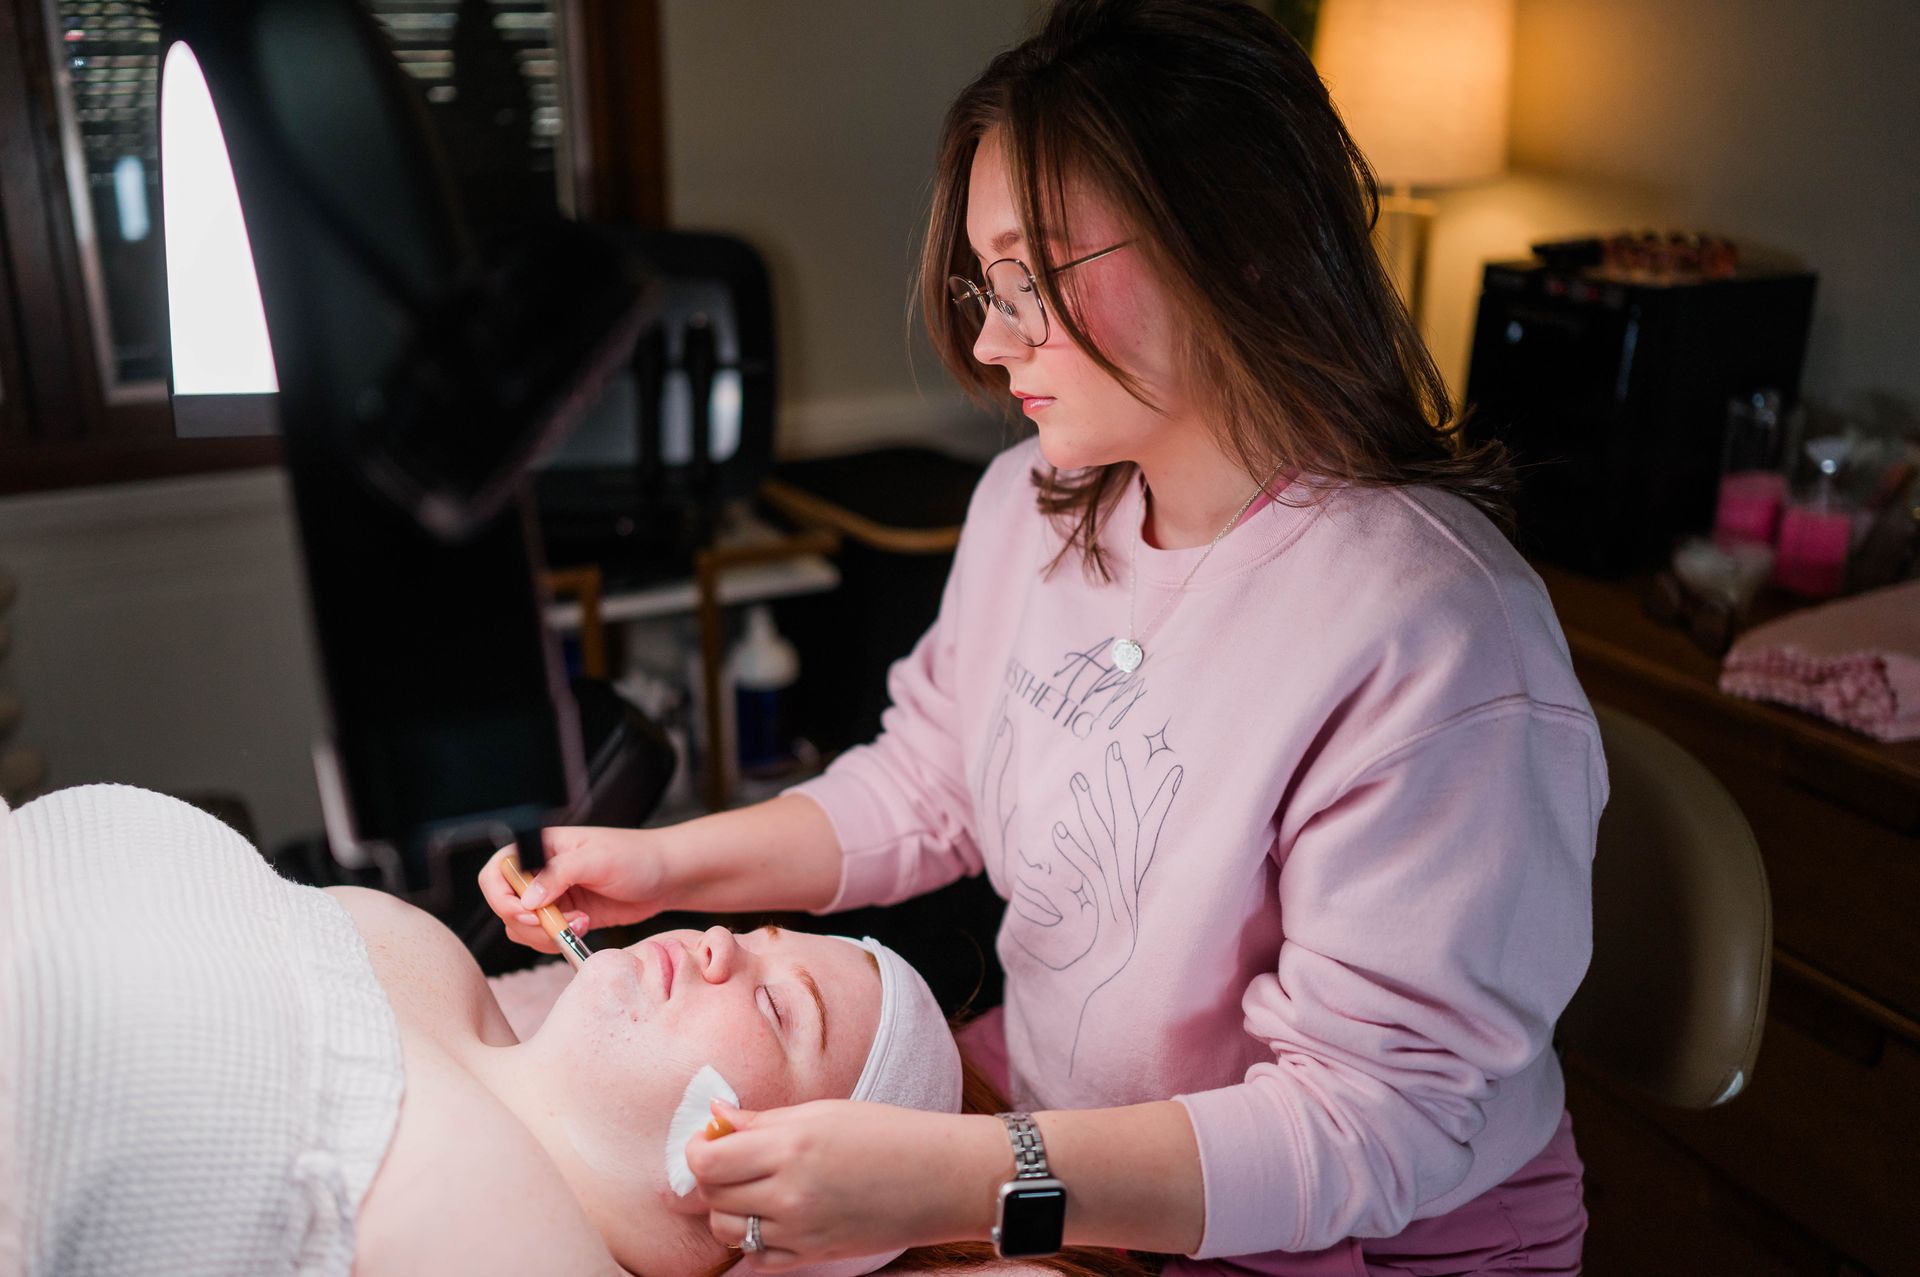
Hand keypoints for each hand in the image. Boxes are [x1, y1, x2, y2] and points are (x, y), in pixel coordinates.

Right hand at [476, 826, 672, 952]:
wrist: (666, 877)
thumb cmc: (636, 856)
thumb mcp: (598, 860)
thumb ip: (559, 875)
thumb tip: (527, 900)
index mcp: (541, 847)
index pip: (498, 871)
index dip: (502, 896)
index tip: (528, 911)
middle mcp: (540, 872)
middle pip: (505, 904)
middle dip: (528, 921)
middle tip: (558, 923)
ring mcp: (551, 897)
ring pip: (521, 926)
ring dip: (545, 934)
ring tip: (580, 922)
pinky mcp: (564, 917)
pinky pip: (542, 937)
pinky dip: (556, 940)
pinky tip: (584, 926)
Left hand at [687, 1100, 990, 1268]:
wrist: (939, 1177)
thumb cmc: (886, 1133)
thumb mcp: (822, 1112)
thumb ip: (762, 1120)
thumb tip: (715, 1116)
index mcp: (789, 1147)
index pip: (707, 1161)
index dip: (697, 1151)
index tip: (710, 1141)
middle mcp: (789, 1193)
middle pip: (712, 1196)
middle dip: (710, 1179)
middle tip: (729, 1162)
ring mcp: (800, 1230)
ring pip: (728, 1231)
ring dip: (727, 1212)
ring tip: (750, 1191)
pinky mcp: (814, 1255)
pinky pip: (758, 1259)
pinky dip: (753, 1242)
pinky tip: (769, 1219)